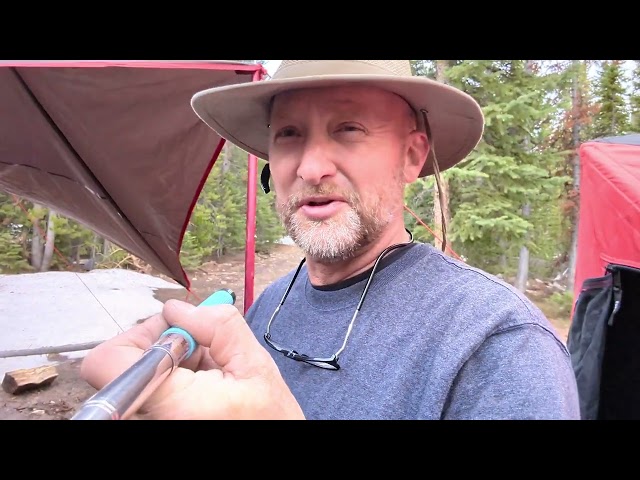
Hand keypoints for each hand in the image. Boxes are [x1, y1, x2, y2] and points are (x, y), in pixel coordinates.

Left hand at [79, 299, 304, 419]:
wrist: (274, 442)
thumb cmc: (269, 417)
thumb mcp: (255, 365)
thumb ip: (217, 326)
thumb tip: (177, 308)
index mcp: (173, 403)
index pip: (106, 362)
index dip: (138, 337)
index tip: (173, 333)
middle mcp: (151, 417)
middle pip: (122, 364)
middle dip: (160, 345)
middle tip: (199, 349)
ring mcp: (151, 420)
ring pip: (135, 376)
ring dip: (167, 362)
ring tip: (206, 372)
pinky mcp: (155, 419)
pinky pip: (146, 389)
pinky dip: (170, 378)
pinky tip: (201, 384)